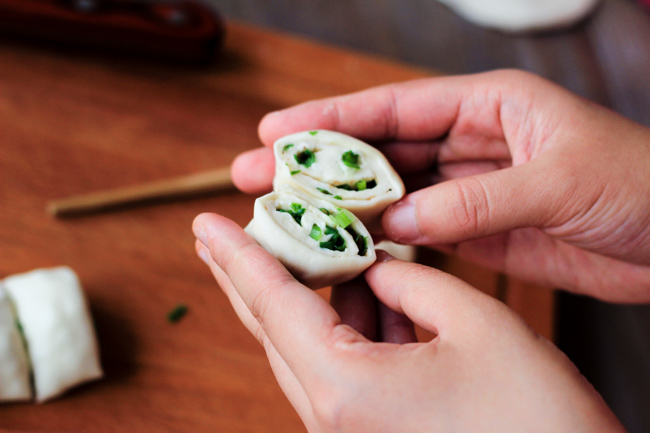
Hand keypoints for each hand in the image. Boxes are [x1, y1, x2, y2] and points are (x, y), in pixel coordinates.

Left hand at [192, 213, 624, 432]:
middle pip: (277, 329)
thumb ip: (413, 284)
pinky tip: (365, 285)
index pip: (273, 305)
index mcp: (345, 388)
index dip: (237, 257)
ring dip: (315, 294)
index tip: (205, 225)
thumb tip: (377, 268)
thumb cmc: (535, 416)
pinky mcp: (373, 429)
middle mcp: (333, 416)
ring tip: (318, 244)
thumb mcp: (475, 324)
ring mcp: (350, 427)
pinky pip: (344, 364)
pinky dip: (350, 322)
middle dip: (256, 273)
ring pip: (310, 345)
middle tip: (233, 231)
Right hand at [232, 70, 649, 301]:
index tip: (278, 132)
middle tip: (258, 176)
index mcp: (491, 104)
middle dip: (318, 165)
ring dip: (343, 206)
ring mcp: (471, 187)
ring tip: (291, 218)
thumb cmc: (642, 186)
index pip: (396, 109)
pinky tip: (349, 249)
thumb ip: (476, 202)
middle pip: (380, 151)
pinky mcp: (478, 229)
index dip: (332, 120)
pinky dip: (383, 241)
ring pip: (392, 194)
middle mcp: (473, 141)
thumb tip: (400, 224)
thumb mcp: (559, 181)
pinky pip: (418, 233)